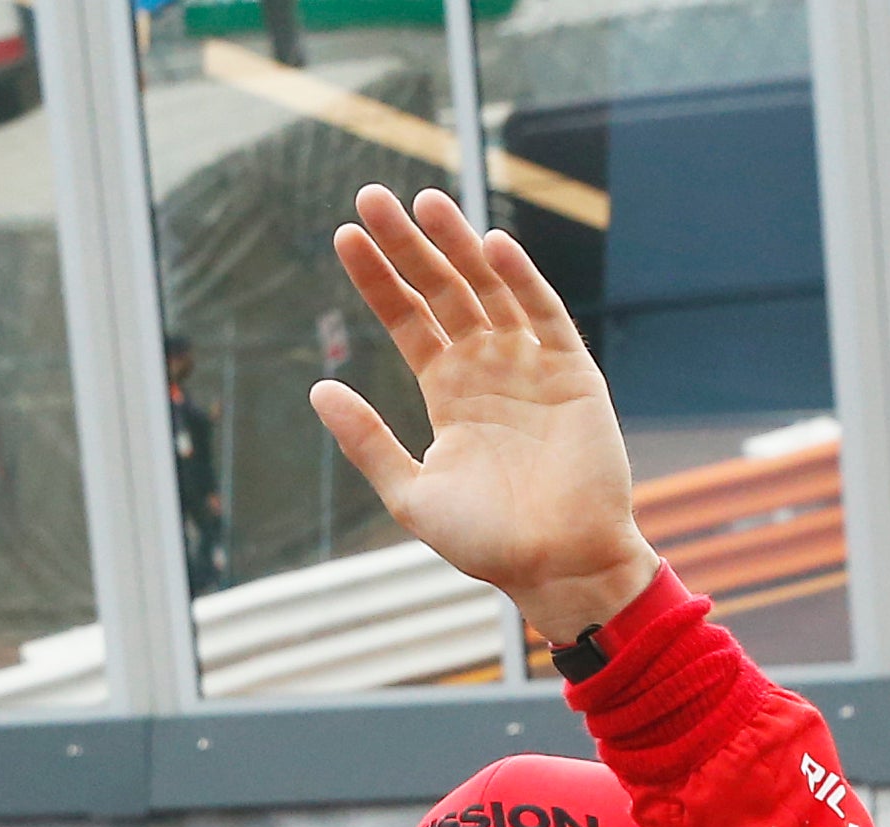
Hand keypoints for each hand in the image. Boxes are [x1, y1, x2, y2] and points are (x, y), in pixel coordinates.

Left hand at [315, 186, 654, 642]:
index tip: (344, 236)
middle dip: (408, 245)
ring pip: (489, 289)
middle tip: (371, 197)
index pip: (407, 319)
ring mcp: (530, 365)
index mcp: (449, 393)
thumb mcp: (410, 493)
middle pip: (442, 291)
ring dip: (457, 245)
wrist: (558, 567)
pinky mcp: (573, 372)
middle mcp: (488, 369)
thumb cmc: (487, 542)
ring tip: (423, 202)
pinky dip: (519, 278)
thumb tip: (317, 390)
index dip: (378, 279)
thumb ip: (367, 441)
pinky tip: (489, 244)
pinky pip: (543, 314)